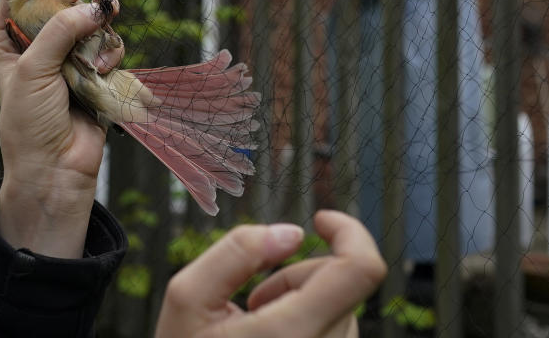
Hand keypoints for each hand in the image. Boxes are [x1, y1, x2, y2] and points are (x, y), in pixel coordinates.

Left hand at [0, 0, 107, 257]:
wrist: (55, 170)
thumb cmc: (30, 122)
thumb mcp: (33, 69)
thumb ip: (61, 30)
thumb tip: (96, 6)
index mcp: (11, 42)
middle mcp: (41, 47)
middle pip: (60, 3)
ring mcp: (71, 60)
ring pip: (92, 24)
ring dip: (96, 34)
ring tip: (95, 54)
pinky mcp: (98, 75)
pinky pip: (111, 48)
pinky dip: (111, 55)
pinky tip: (105, 70)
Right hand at [155, 210, 386, 337]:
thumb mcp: (187, 299)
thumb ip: (237, 252)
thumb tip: (292, 233)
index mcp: (294, 334)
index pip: (361, 270)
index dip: (349, 231)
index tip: (320, 221)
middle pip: (340, 284)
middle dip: (297, 274)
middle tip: (252, 299)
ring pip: (340, 307)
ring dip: (301, 301)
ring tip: (256, 324)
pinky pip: (336, 331)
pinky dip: (307, 322)